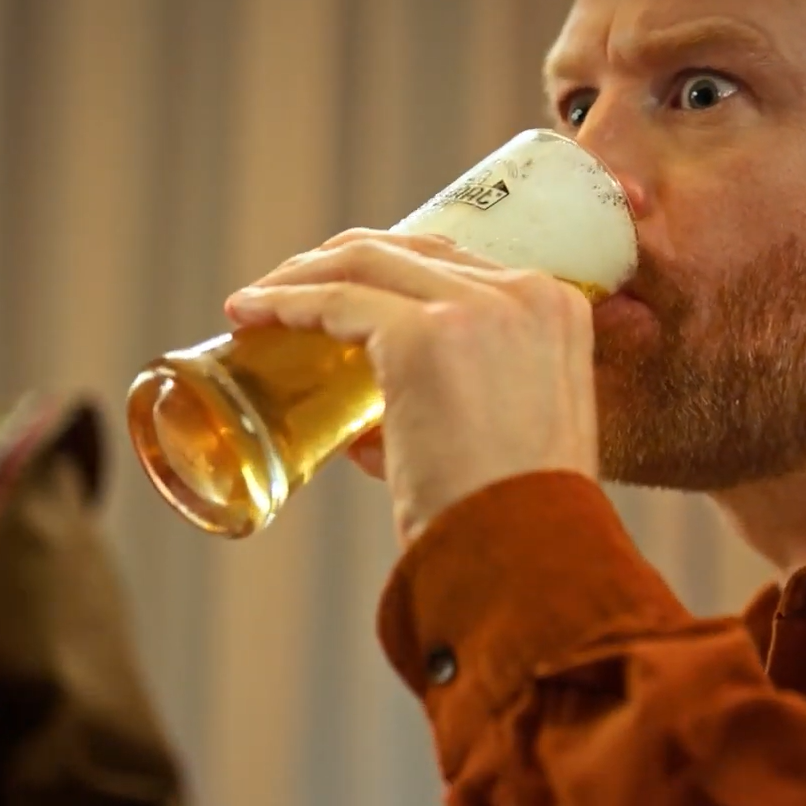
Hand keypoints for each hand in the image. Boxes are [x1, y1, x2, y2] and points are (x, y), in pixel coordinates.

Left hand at [225, 229, 598, 545]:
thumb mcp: (513, 439)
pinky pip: (336, 302)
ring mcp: (475, 309)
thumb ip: (449, 419)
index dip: (384, 268)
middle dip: (336, 261)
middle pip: (408, 247)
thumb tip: (362, 436)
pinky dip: (286, 304)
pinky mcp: (424, 336)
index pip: (451, 263)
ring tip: (255, 302)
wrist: (530, 558)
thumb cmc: (519, 522)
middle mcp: (523, 292)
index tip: (334, 289)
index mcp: (555, 309)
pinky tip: (251, 316)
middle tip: (283, 290)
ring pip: (365, 262)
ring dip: (301, 276)